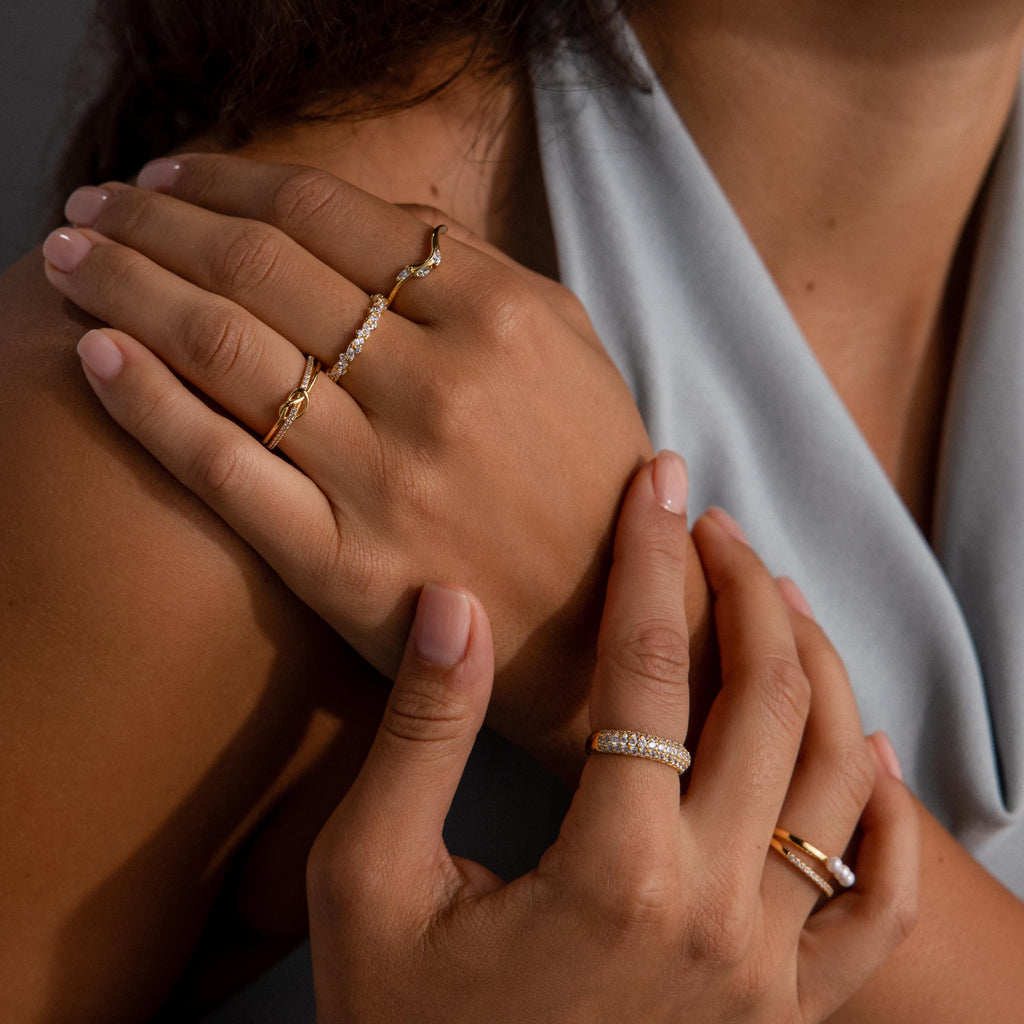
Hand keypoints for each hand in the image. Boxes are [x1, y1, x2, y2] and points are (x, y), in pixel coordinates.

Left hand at [43, 155, 704, 773]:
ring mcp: (387, 478)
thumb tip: (378, 215)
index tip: (177, 178)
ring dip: (128, 288)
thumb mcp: (573, 352)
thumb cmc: (595, 482)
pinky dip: (153, 407)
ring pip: (228, 351)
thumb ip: (485, 273)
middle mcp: (439, 387)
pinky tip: (98, 358)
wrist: (613, 628)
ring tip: (69, 257)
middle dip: (158, 221)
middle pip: (262, 269)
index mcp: (502, 320)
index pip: (332, 216)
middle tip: (96, 203)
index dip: (234, 183)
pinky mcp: (346, 563)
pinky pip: (230, 470)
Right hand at [306, 454, 918, 1022]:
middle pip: (768, 703)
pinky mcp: (785, 1016)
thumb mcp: (370, 879)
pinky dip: (887, 817)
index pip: (649, 668)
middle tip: (710, 526)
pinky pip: (876, 906)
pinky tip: (865, 751)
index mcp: (614, 875)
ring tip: (776, 601)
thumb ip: (421, 736)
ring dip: (818, 671)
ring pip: (841, 782)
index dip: (650, 557)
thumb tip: (453, 604)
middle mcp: (717, 917)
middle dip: (743, 589)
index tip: (654, 481)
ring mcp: (767, 974)